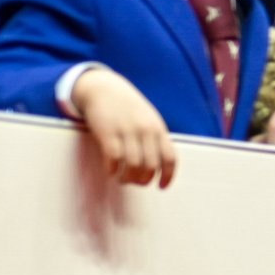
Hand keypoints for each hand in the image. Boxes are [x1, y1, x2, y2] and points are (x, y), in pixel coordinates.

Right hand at [71, 68, 177, 188]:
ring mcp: (127, 131)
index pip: (170, 158)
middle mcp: (145, 130)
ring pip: (133, 165)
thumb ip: (155, 139)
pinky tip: (111, 171)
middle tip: (135, 182)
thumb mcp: (149, 119)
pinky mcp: (107, 132)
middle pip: (151, 166)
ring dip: (127, 178)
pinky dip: (113, 170)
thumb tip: (158, 167)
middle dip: (143, 180)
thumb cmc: (127, 108)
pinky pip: (114, 159)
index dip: (167, 176)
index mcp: (158, 129)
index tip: (161, 187)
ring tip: (122, 179)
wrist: (104, 88)